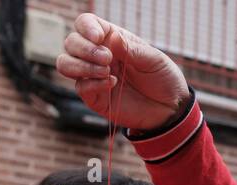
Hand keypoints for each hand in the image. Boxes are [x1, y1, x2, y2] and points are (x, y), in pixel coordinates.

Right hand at [58, 12, 190, 130]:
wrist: (170, 108)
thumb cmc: (163, 78)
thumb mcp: (153, 59)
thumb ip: (131, 49)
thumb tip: (111, 38)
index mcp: (111, 39)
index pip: (85, 24)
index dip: (86, 27)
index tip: (98, 37)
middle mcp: (97, 55)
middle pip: (71, 42)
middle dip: (85, 49)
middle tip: (107, 59)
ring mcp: (94, 76)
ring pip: (66, 64)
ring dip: (81, 65)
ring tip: (107, 71)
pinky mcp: (95, 97)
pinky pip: (80, 87)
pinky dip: (92, 84)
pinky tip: (111, 83)